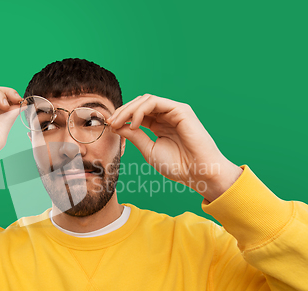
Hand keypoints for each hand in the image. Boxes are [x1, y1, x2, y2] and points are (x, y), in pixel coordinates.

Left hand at [107, 94, 242, 201]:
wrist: (198, 173)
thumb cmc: (178, 166)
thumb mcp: (149, 150)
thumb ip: (135, 136)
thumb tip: (117, 126)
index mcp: (159, 124)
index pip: (136, 114)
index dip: (121, 117)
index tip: (109, 126)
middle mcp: (166, 115)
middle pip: (139, 104)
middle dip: (122, 111)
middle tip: (110, 122)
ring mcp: (174, 111)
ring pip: (145, 100)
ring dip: (128, 109)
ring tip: (119, 123)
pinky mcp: (180, 110)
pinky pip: (155, 102)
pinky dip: (141, 110)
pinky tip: (135, 123)